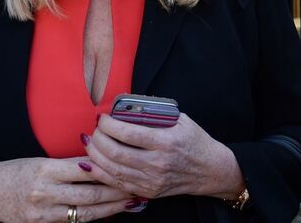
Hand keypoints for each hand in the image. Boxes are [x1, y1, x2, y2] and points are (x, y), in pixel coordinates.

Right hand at [0, 157, 132, 221]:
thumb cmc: (16, 173)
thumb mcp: (41, 162)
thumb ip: (68, 165)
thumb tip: (100, 162)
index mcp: (45, 170)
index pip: (85, 168)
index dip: (109, 168)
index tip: (128, 165)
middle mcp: (44, 192)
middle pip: (90, 193)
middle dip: (117, 191)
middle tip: (138, 186)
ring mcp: (43, 213)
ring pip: (86, 212)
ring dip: (111, 208)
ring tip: (131, 201)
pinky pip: (74, 222)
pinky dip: (94, 218)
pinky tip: (109, 214)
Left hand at [84, 113, 244, 200]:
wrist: (210, 170)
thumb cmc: (195, 142)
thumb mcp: (181, 121)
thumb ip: (156, 115)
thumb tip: (127, 109)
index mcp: (166, 141)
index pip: (128, 133)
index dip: (109, 124)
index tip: (103, 118)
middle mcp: (157, 163)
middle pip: (115, 152)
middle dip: (98, 138)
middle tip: (95, 129)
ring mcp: (151, 180)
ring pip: (112, 169)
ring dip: (95, 154)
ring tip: (90, 142)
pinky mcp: (148, 191)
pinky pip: (117, 183)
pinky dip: (100, 173)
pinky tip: (92, 162)